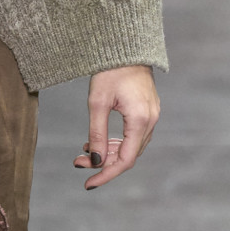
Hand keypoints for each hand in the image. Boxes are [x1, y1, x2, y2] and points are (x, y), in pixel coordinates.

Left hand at [75, 65, 158, 189]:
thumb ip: (96, 134)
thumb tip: (93, 161)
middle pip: (128, 155)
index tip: (88, 184)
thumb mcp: (97, 103)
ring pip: (130, 146)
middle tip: (77, 163)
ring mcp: (152, 115)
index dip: (106, 175)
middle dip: (102, 163)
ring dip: (107, 152)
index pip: (125, 160)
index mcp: (141, 120)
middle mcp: (151, 121)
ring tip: (83, 151)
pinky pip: (133, 135)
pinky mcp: (147, 110)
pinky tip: (97, 140)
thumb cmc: (110, 70)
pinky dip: (115, 142)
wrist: (126, 46)